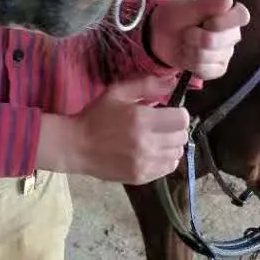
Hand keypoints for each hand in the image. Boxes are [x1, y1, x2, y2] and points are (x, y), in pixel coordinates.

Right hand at [36, 75, 189, 183]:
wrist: (77, 146)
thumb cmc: (97, 116)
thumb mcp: (118, 92)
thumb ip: (147, 85)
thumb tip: (174, 83)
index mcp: (141, 120)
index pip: (181, 119)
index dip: (178, 113)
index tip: (168, 111)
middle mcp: (147, 143)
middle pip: (182, 137)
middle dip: (175, 128)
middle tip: (161, 124)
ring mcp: (145, 163)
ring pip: (178, 153)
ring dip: (171, 144)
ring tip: (156, 138)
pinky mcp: (142, 177)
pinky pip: (169, 167)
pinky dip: (165, 158)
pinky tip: (152, 151)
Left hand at [148, 0, 248, 81]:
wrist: (160, 36)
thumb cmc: (176, 17)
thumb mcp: (186, 7)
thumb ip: (207, 4)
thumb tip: (229, 0)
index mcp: (228, 14)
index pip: (242, 16)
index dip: (224, 21)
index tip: (207, 22)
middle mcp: (232, 34)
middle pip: (222, 40)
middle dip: (196, 37)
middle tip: (186, 31)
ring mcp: (226, 53)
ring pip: (210, 57)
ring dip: (189, 50)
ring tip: (185, 42)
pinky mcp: (218, 69)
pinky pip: (207, 71)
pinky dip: (190, 64)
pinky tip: (187, 56)